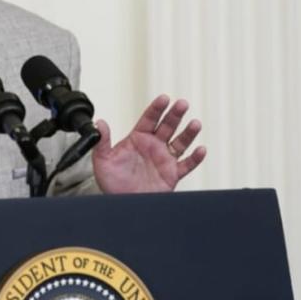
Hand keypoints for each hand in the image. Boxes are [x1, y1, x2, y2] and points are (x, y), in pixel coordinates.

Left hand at [92, 95, 206, 193]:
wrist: (121, 201)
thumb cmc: (111, 181)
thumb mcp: (102, 159)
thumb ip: (103, 141)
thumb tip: (99, 123)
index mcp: (138, 139)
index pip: (149, 119)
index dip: (157, 108)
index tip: (164, 98)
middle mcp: (153, 146)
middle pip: (167, 126)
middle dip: (175, 115)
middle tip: (182, 104)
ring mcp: (164, 159)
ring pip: (180, 143)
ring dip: (188, 133)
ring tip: (195, 124)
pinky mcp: (172, 174)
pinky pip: (186, 165)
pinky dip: (195, 158)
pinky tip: (201, 150)